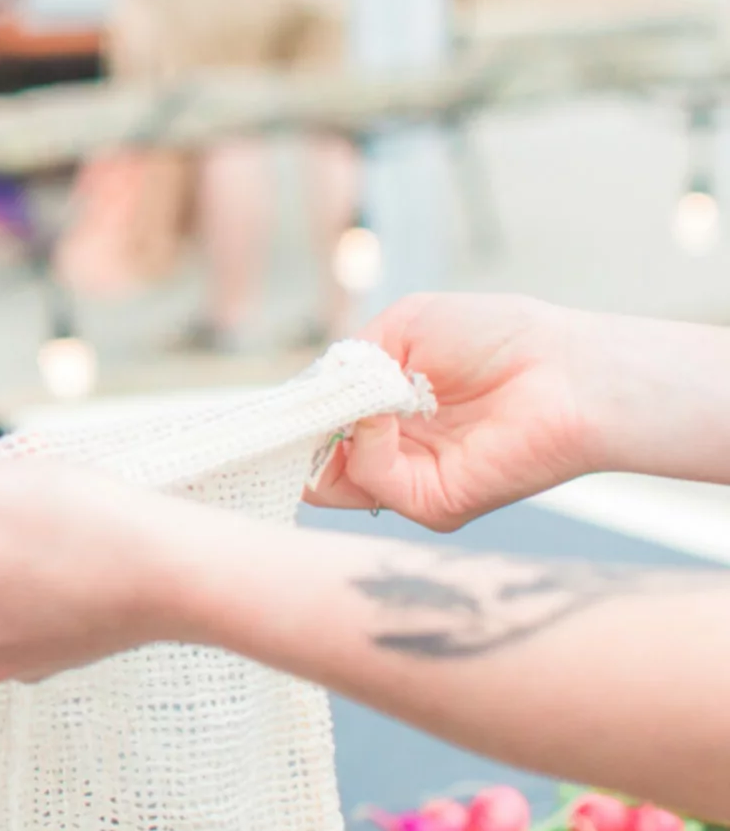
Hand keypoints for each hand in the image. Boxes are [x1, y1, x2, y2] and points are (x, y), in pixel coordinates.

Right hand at [310, 294, 599, 529]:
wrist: (566, 367)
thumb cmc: (497, 337)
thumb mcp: (401, 328)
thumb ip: (346, 365)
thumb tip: (306, 397)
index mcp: (383, 413)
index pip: (314, 429)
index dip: (289, 417)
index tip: (263, 405)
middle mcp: (392, 453)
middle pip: (310, 465)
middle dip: (290, 437)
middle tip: (291, 409)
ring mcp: (410, 481)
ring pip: (327, 481)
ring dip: (327, 433)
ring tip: (359, 397)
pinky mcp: (432, 502)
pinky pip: (369, 481)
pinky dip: (363, 444)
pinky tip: (385, 412)